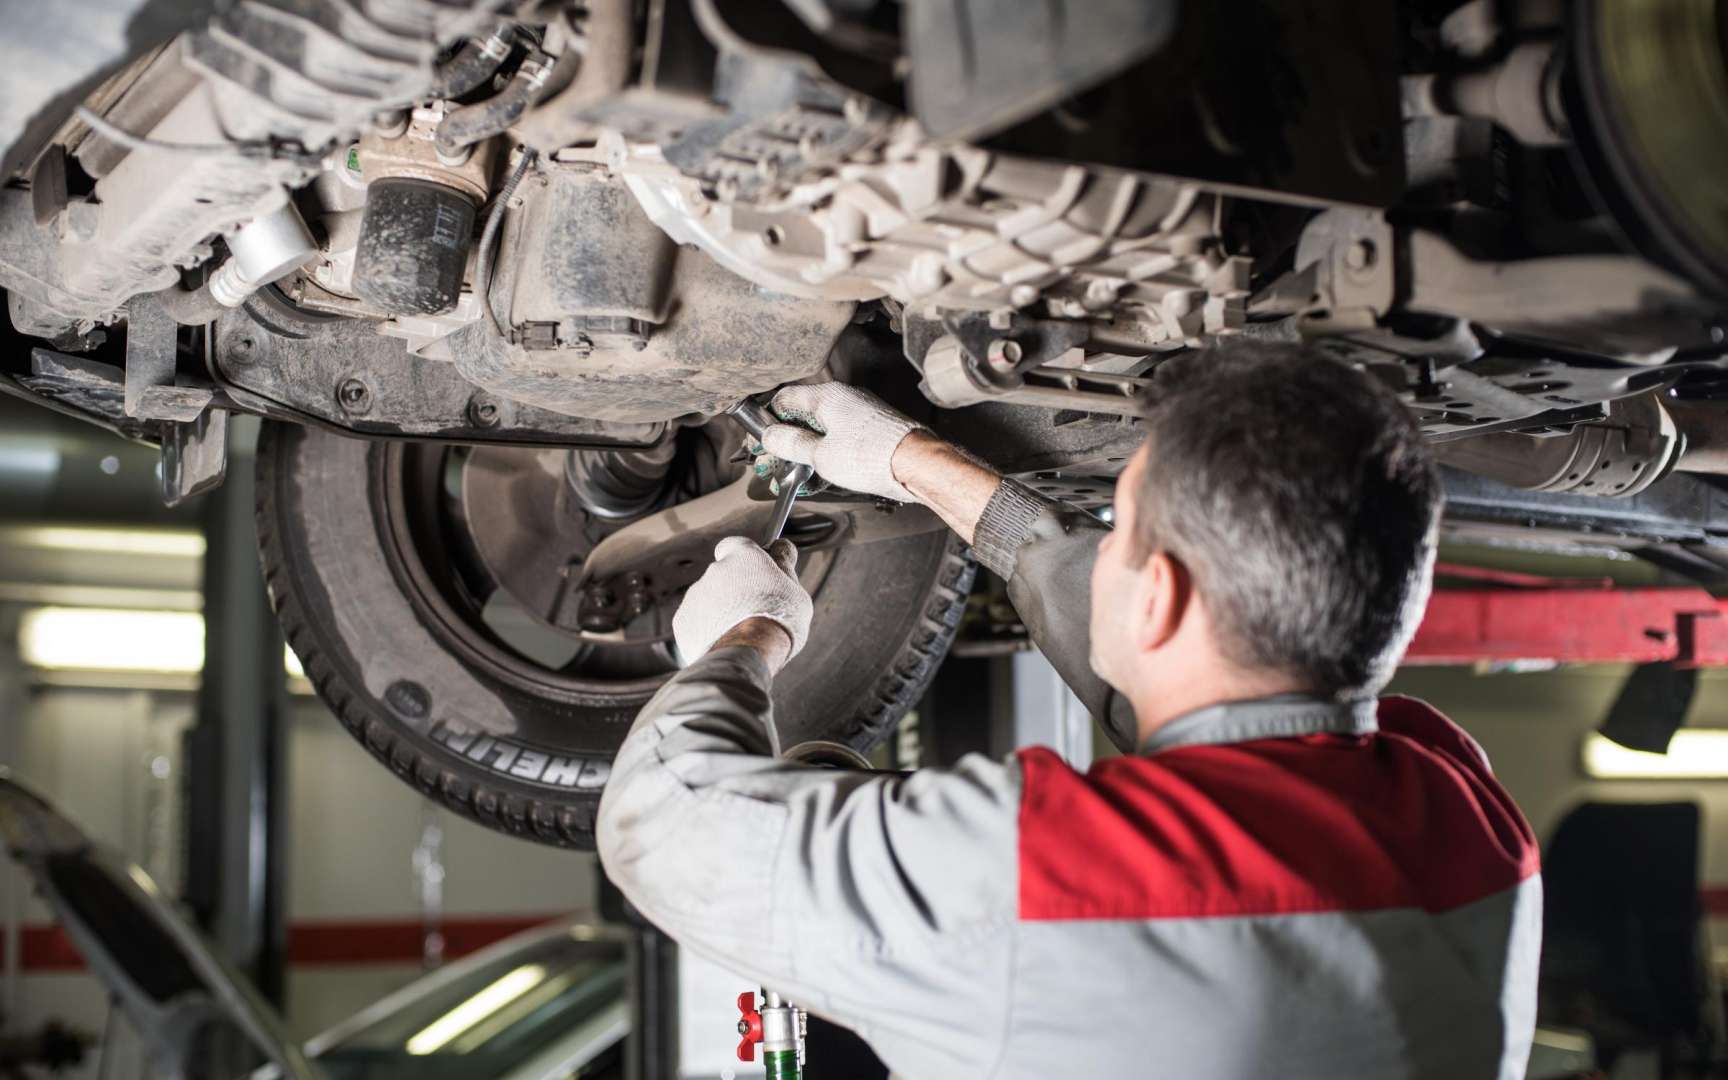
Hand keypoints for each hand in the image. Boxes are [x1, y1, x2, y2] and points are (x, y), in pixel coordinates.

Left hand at [673, 537, 811, 666]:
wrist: (748, 653)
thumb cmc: (779, 620)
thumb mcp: (795, 589)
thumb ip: (783, 565)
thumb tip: (782, 547)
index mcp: (742, 556)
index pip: (736, 545)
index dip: (743, 559)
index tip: (754, 573)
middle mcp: (714, 570)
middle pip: (723, 576)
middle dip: (734, 590)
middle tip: (753, 612)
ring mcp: (695, 594)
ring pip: (708, 600)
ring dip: (721, 611)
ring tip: (740, 633)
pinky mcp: (682, 620)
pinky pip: (696, 621)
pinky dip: (707, 629)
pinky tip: (724, 642)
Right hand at [762, 383, 921, 501]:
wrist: (916, 465)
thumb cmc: (873, 455)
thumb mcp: (820, 454)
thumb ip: (792, 444)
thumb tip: (770, 436)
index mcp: (828, 396)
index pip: (785, 399)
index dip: (768, 421)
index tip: (760, 441)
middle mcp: (844, 400)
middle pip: (803, 417)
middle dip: (785, 443)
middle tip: (773, 465)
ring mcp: (859, 416)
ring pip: (822, 431)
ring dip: (805, 453)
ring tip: (793, 477)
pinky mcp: (871, 432)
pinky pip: (840, 440)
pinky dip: (826, 456)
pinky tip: (818, 478)